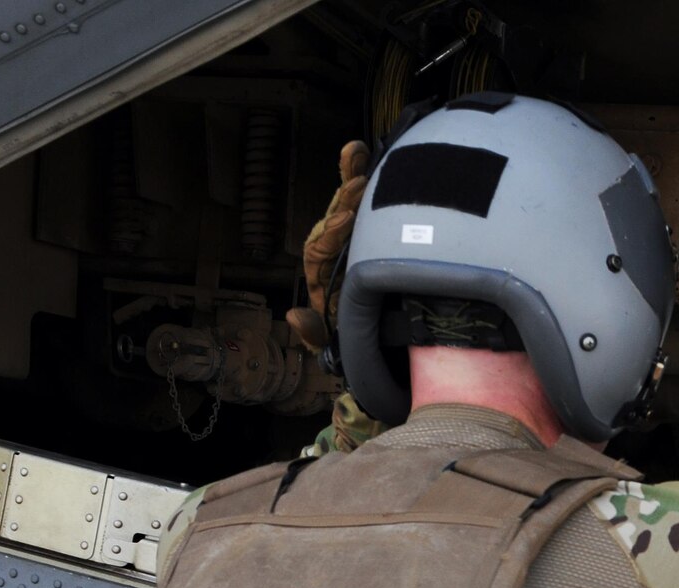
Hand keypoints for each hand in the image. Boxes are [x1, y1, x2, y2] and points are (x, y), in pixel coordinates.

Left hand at [285, 140, 370, 352]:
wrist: (385, 346)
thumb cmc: (356, 342)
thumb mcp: (332, 344)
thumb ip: (313, 333)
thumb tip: (293, 316)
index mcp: (321, 275)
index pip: (320, 248)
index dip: (332, 233)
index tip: (347, 219)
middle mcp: (335, 252)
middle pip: (334, 219)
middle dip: (344, 199)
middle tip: (358, 182)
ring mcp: (354, 241)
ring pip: (349, 206)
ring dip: (352, 178)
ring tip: (358, 154)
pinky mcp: (373, 236)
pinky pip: (368, 205)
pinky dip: (363, 177)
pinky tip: (364, 150)